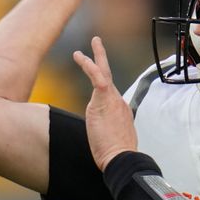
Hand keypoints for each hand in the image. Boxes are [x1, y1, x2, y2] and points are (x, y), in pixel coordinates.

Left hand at [73, 36, 137, 170]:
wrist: (122, 157)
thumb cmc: (117, 154)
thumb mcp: (114, 141)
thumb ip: (107, 133)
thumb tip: (102, 137)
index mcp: (121, 111)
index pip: (109, 96)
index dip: (100, 93)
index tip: (94, 95)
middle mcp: (118, 102)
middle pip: (108, 76)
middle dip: (101, 58)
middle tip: (96, 42)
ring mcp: (113, 100)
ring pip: (101, 74)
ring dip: (88, 61)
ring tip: (77, 54)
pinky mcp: (104, 100)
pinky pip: (98, 78)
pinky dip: (89, 66)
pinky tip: (80, 57)